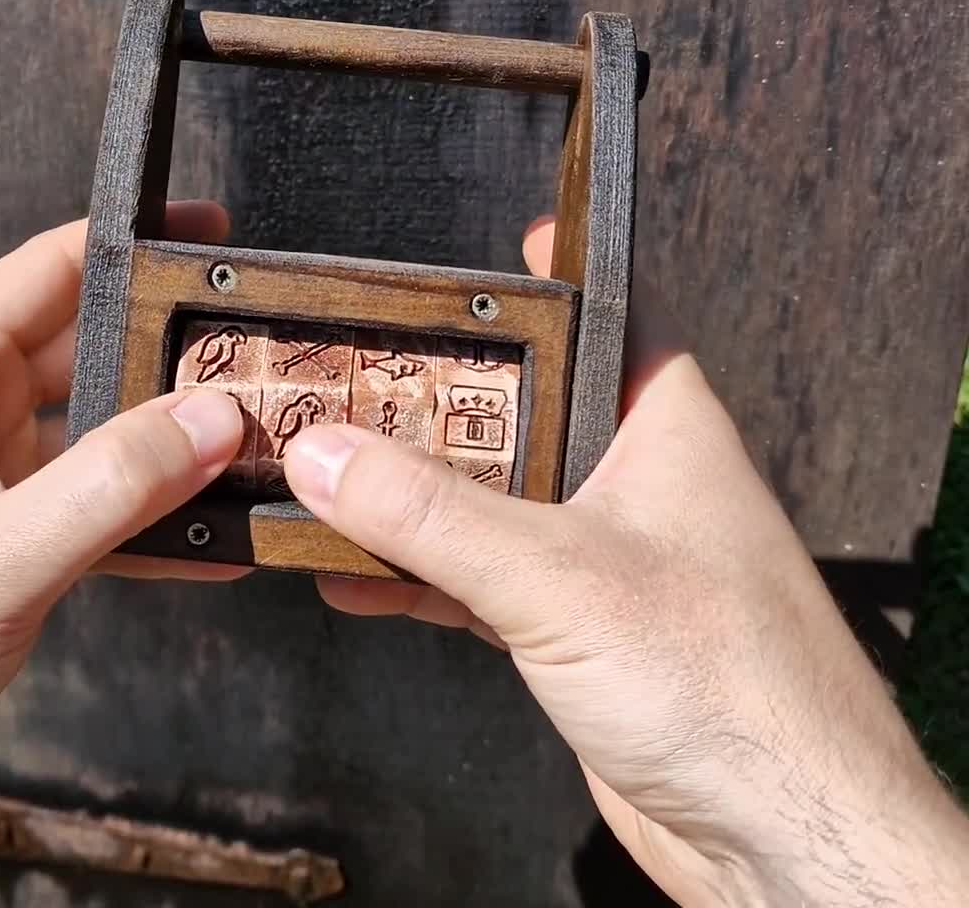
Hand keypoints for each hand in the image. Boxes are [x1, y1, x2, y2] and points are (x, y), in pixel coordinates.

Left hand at [0, 205, 245, 907]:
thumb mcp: (0, 559)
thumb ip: (115, 483)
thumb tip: (215, 417)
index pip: (45, 272)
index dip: (129, 243)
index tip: (205, 230)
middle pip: (81, 347)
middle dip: (165, 348)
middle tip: (252, 354)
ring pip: (90, 427)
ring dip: (161, 438)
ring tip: (246, 441)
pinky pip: (85, 500)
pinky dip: (141, 511)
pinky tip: (202, 538)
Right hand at [284, 217, 968, 907]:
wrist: (779, 841)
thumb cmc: (726, 686)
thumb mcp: (555, 575)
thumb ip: (431, 513)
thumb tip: (323, 454)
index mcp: (659, 424)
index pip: (597, 316)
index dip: (538, 281)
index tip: (473, 257)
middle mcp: (632, 478)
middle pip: (517, 412)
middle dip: (432, 403)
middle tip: (344, 373)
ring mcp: (601, 556)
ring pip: (489, 501)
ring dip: (410, 499)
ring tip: (319, 472)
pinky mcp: (576, 628)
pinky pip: (480, 581)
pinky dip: (418, 576)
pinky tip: (349, 574)